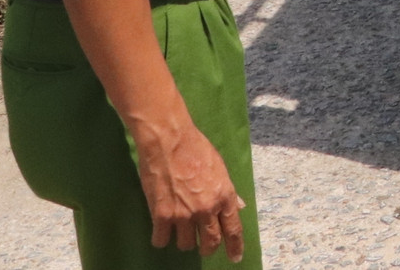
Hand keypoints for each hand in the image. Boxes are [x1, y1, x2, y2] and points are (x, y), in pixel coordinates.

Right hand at [137, 119, 245, 261]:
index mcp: (224, 196)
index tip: (235, 258)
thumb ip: (228, 191)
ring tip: (180, 231)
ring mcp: (184, 214)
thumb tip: (238, 206)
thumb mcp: (220, 168)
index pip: (233, 229)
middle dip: (207, 248)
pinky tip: (161, 232)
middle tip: (203, 248)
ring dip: (184, 241)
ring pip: (185, 244)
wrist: (169, 141)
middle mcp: (206, 209)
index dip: (235, 246)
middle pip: (210, 242)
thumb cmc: (196, 149)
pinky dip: (161, 239)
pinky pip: (161, 240)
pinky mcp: (161, 215)